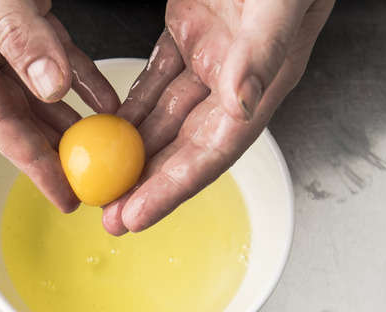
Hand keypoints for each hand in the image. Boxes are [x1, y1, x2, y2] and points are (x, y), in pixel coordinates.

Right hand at [0, 0, 119, 212]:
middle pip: (14, 114)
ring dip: (71, 119)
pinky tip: (103, 97)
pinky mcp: (14, 20)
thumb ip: (15, 29)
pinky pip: (49, 58)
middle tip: (92, 179)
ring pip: (34, 91)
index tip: (64, 195)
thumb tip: (49, 86)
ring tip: (105, 145)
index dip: (31, 162)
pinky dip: (78, 77)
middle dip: (54, 149)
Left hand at [102, 0, 334, 234]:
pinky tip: (112, 126)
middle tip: (110, 216)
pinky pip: (155, 78)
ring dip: (135, 152)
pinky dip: (132, 104)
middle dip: (147, 185)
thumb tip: (241, 105)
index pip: (211, 151)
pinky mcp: (189, 29)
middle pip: (184, 147)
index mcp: (261, 80)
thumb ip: (264, 52)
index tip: (135, 216)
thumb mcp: (279, 2)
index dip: (173, 188)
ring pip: (165, 117)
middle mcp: (234, 77)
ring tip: (105, 181)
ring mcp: (211, 54)